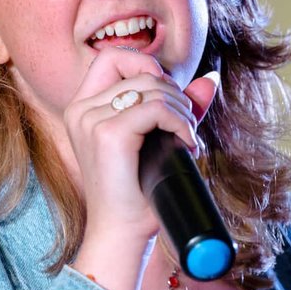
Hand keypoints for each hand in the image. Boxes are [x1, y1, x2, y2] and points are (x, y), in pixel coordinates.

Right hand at [66, 47, 217, 289]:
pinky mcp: (108, 133)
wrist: (122, 232)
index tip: (169, 99)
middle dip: (174, 93)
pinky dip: (180, 122)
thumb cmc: (137, 192)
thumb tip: (209, 79)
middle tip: (185, 126)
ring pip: (152, 88)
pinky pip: (157, 108)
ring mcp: (91, 119)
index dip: (147, 66)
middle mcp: (81, 109)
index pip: (112, 57)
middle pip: (139, 70)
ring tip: (187, 137)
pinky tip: (186, 144)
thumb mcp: (158, 140)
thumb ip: (178, 107)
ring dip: (182, 110)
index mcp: (83, 108)